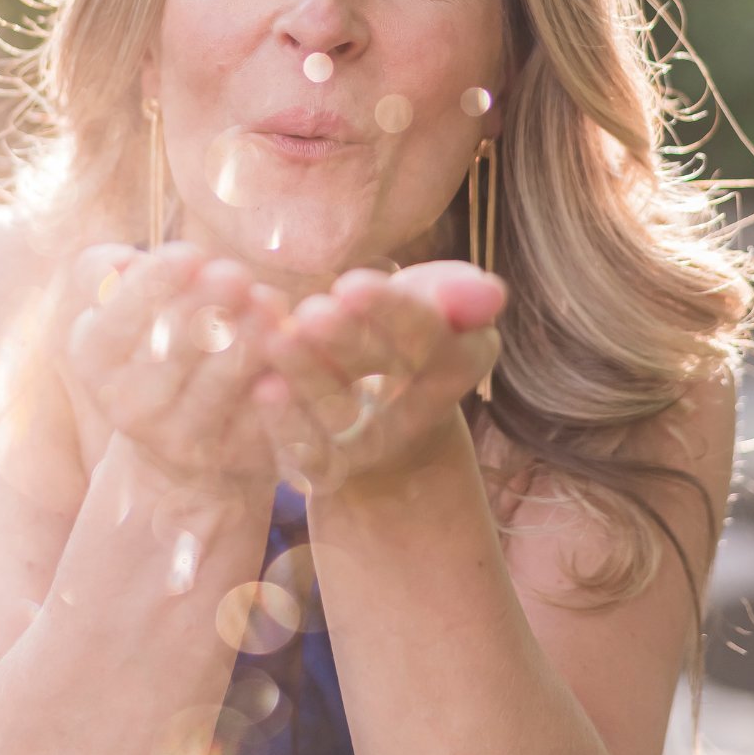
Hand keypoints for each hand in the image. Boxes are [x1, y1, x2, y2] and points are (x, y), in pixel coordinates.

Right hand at [66, 242, 286, 496]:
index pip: (120, 316)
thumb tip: (119, 262)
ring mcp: (176, 437)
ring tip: (268, 301)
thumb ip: (105, 271)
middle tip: (236, 274)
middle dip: (207, 305)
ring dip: (247, 336)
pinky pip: (255, 415)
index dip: (156, 282)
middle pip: (171, 347)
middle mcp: (128, 405)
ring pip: (216, 382)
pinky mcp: (226, 454)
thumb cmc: (151, 338)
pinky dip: (275, 380)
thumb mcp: (118, 304)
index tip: (191, 253)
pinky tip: (291, 349)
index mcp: (93, 357)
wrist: (174, 431)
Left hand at [251, 261, 505, 493]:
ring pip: (341, 412)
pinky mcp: (330, 470)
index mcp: (457, 362)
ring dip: (308, 376)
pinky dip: (287, 424)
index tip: (351, 283)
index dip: (392, 311)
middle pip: (385, 372)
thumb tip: (489, 292)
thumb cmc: (404, 338)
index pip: (430, 335)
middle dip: (348, 341)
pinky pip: (310, 454)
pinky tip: (264, 388)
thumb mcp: (430, 305)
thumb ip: (453, 292)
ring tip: (277, 339)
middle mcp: (419, 411)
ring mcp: (373, 445)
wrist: (380, 418)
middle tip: (314, 313)